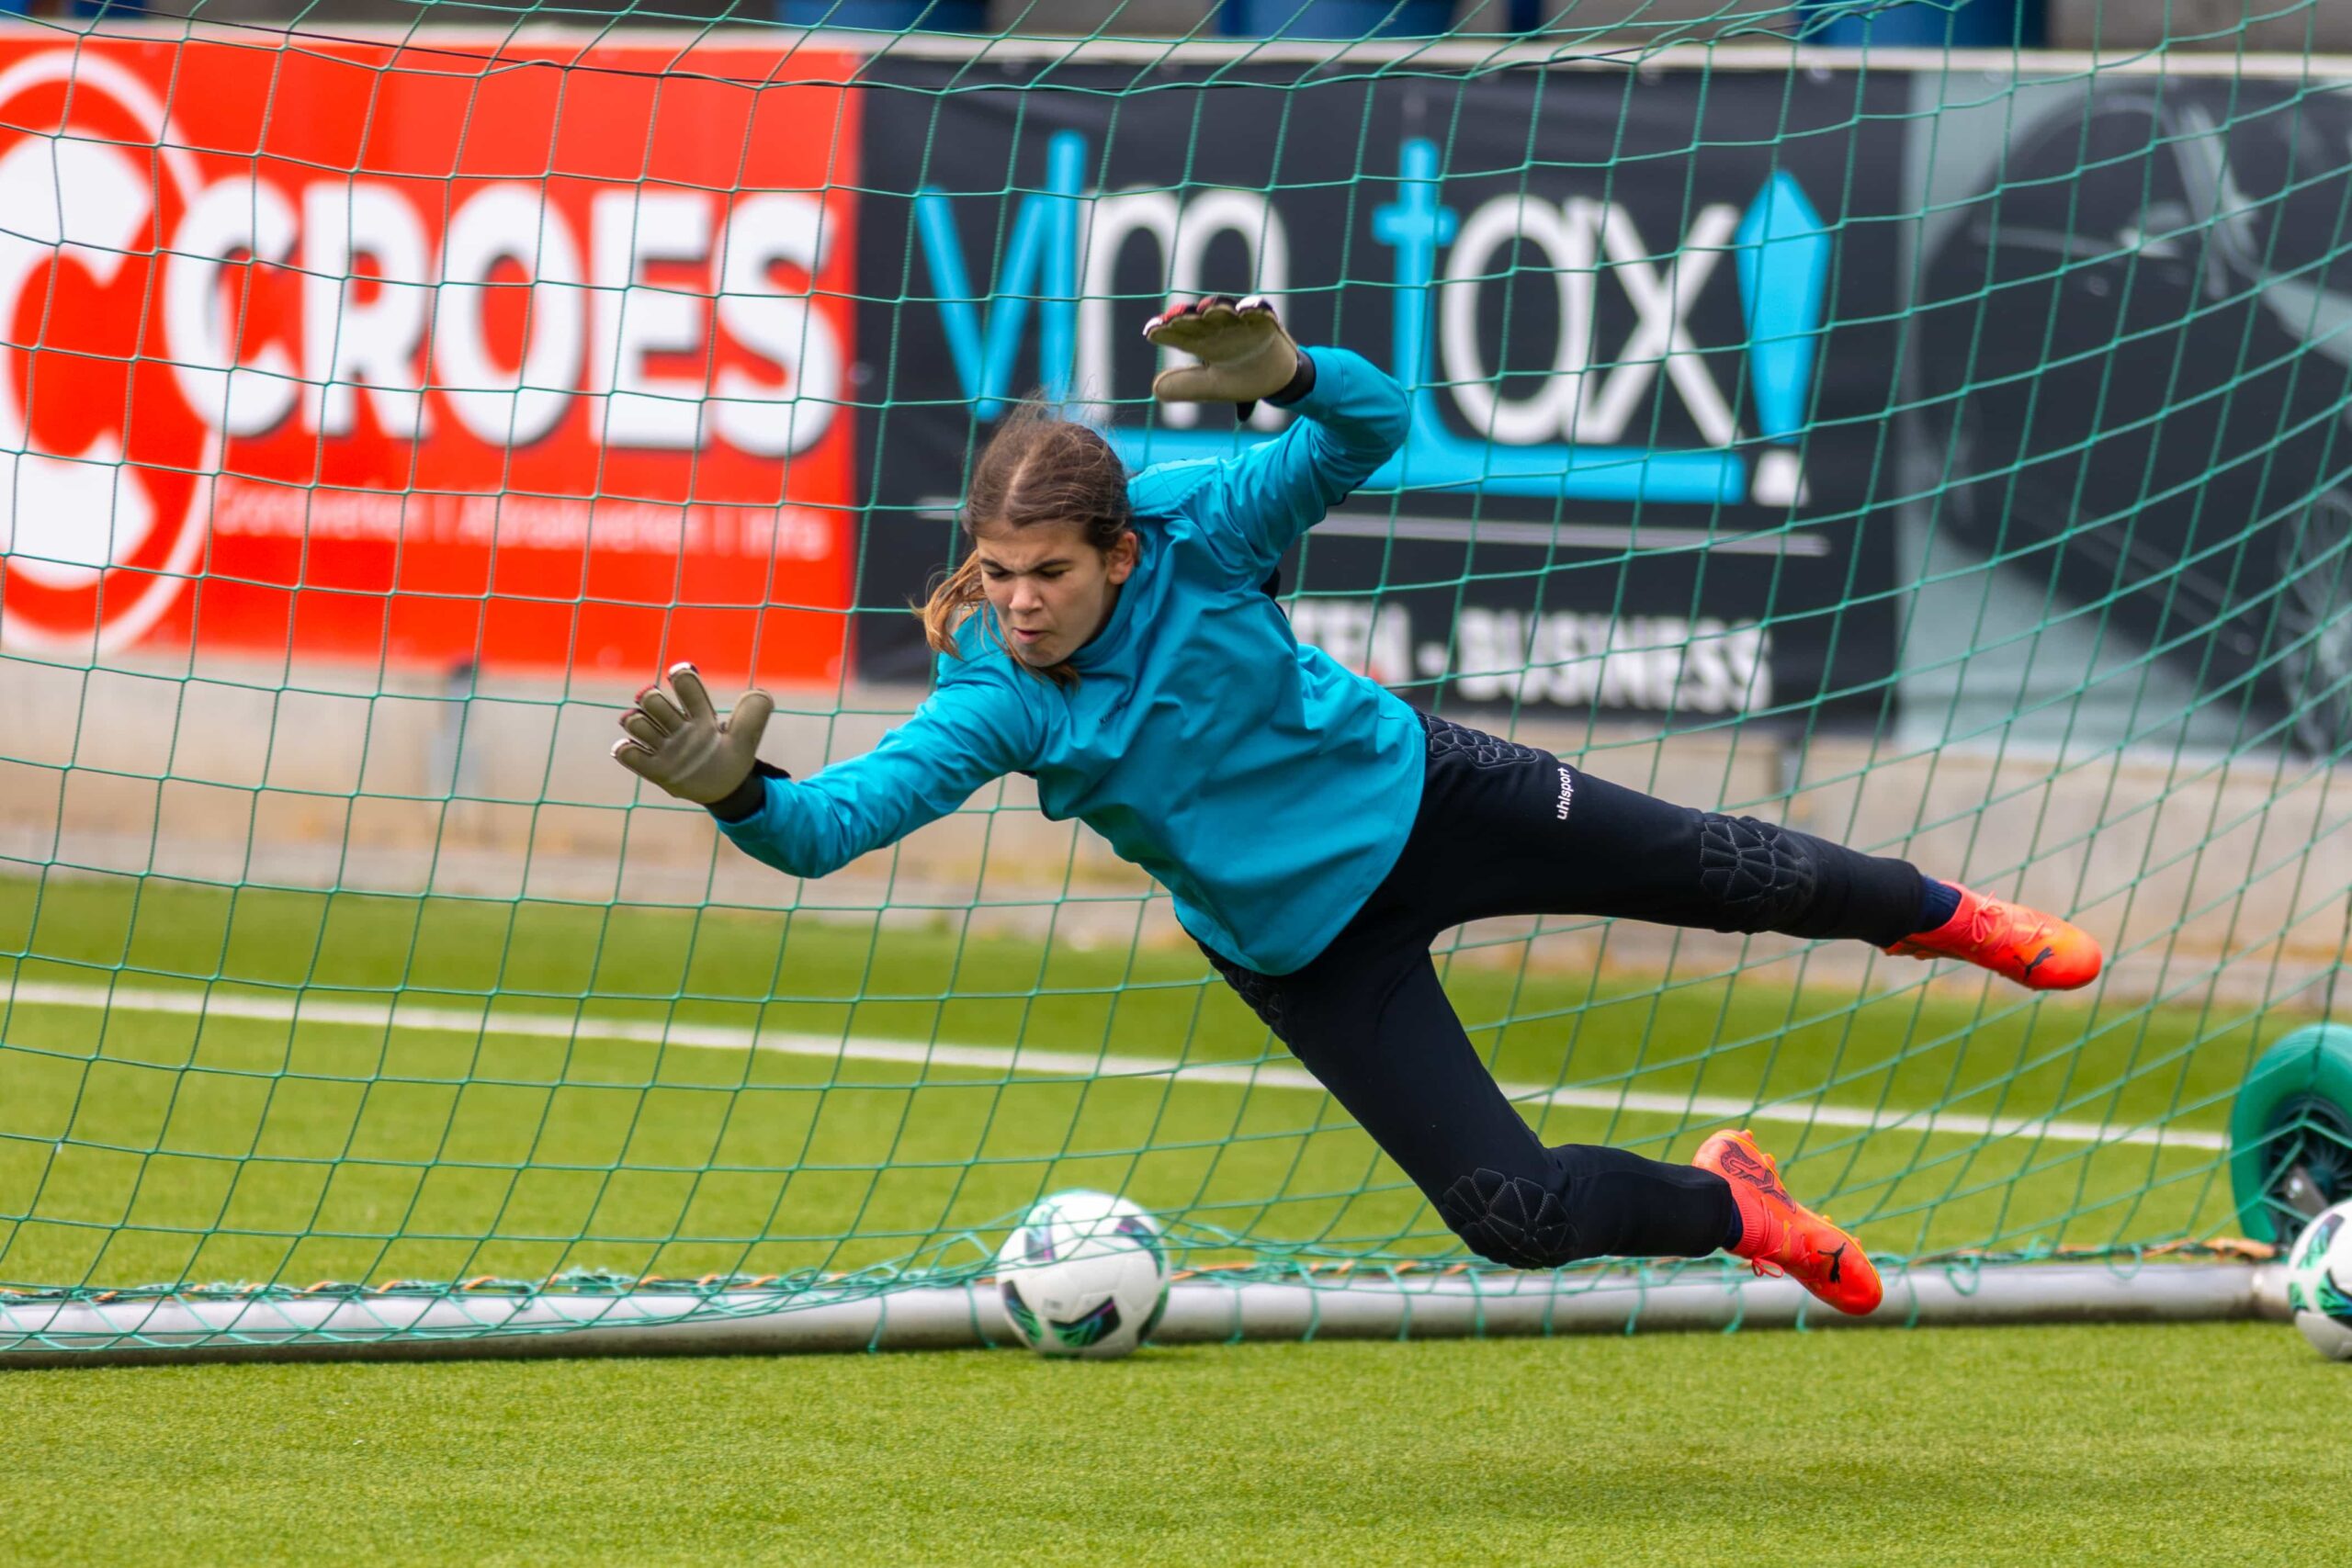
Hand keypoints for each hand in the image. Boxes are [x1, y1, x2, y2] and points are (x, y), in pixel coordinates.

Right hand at [612, 662, 774, 805]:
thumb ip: (753, 715)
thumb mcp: (746, 738)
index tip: (681, 673)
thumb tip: (757, 693)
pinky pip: (630, 756)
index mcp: (699, 715)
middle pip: (653, 701)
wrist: (726, 790)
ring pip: (637, 723)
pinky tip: (629, 749)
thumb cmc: (733, 757)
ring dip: (637, 722)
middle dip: (653, 700)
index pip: (687, 688)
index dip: (682, 677)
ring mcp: (664, 746)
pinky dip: (625, 750)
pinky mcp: (654, 768)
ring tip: (648, 730)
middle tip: (666, 713)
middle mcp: (677, 726)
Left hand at [1142, 294, 1301, 419]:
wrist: (1275, 381)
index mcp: (1202, 343)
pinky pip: (1260, 312)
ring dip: (1216, 308)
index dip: (1165, 332)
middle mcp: (1218, 329)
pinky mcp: (1266, 322)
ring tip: (1206, 309)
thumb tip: (1155, 389)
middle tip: (1173, 318)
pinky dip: (1254, 309)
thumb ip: (1187, 386)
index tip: (1151, 332)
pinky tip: (1245, 310)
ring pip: (1225, 310)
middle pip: (1199, 319)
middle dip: (1186, 317)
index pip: (1179, 335)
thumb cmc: (1240, 379)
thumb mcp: (1212, 386)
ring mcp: (1241, 323)